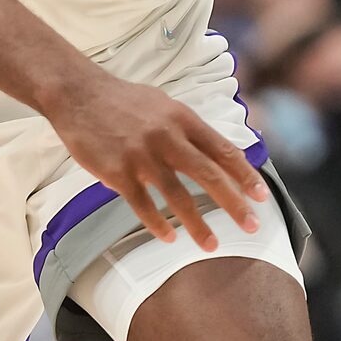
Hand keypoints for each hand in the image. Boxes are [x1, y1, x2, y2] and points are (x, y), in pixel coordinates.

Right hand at [46, 69, 266, 251]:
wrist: (78, 95)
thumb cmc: (122, 101)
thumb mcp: (164, 104)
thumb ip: (188, 128)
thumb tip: (215, 152)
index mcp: (183, 119)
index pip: (223, 151)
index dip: (245, 176)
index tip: (262, 197)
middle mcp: (167, 137)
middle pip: (209, 176)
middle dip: (234, 204)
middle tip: (252, 226)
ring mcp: (142, 156)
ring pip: (178, 197)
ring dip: (197, 225)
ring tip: (212, 245)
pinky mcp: (118, 172)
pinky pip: (143, 205)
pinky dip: (157, 224)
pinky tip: (169, 238)